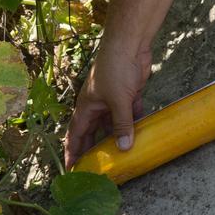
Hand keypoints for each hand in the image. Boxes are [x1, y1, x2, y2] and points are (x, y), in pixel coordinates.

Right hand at [64, 40, 150, 167]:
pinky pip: (131, 113)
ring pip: (114, 123)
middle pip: (95, 132)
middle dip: (96, 149)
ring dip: (118, 136)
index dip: (73, 152)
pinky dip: (135, 122)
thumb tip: (124, 149)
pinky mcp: (129, 93)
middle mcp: (98, 105)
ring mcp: (114, 99)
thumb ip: (122, 124)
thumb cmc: (116, 69)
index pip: (76, 135)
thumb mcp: (118, 101)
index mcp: (86, 108)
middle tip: (99, 169)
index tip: (72, 169)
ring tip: (122, 156)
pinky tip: (141, 134)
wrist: (130, 45)